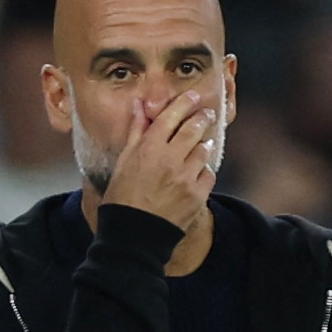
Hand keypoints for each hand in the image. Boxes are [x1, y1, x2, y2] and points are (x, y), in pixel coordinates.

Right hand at [102, 89, 220, 231]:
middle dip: (203, 117)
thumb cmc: (122, 198)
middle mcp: (170, 159)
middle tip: (207, 114)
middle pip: (194, 128)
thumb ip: (135, 131)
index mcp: (149, 148)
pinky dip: (204, 171)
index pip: (172, 116)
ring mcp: (186, 177)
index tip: (194, 96)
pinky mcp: (197, 195)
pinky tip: (197, 172)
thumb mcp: (123, 162)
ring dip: (203, 145)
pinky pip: (208, 174)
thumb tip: (138, 105)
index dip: (185, 102)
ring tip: (201, 145)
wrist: (134, 235)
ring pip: (204, 150)